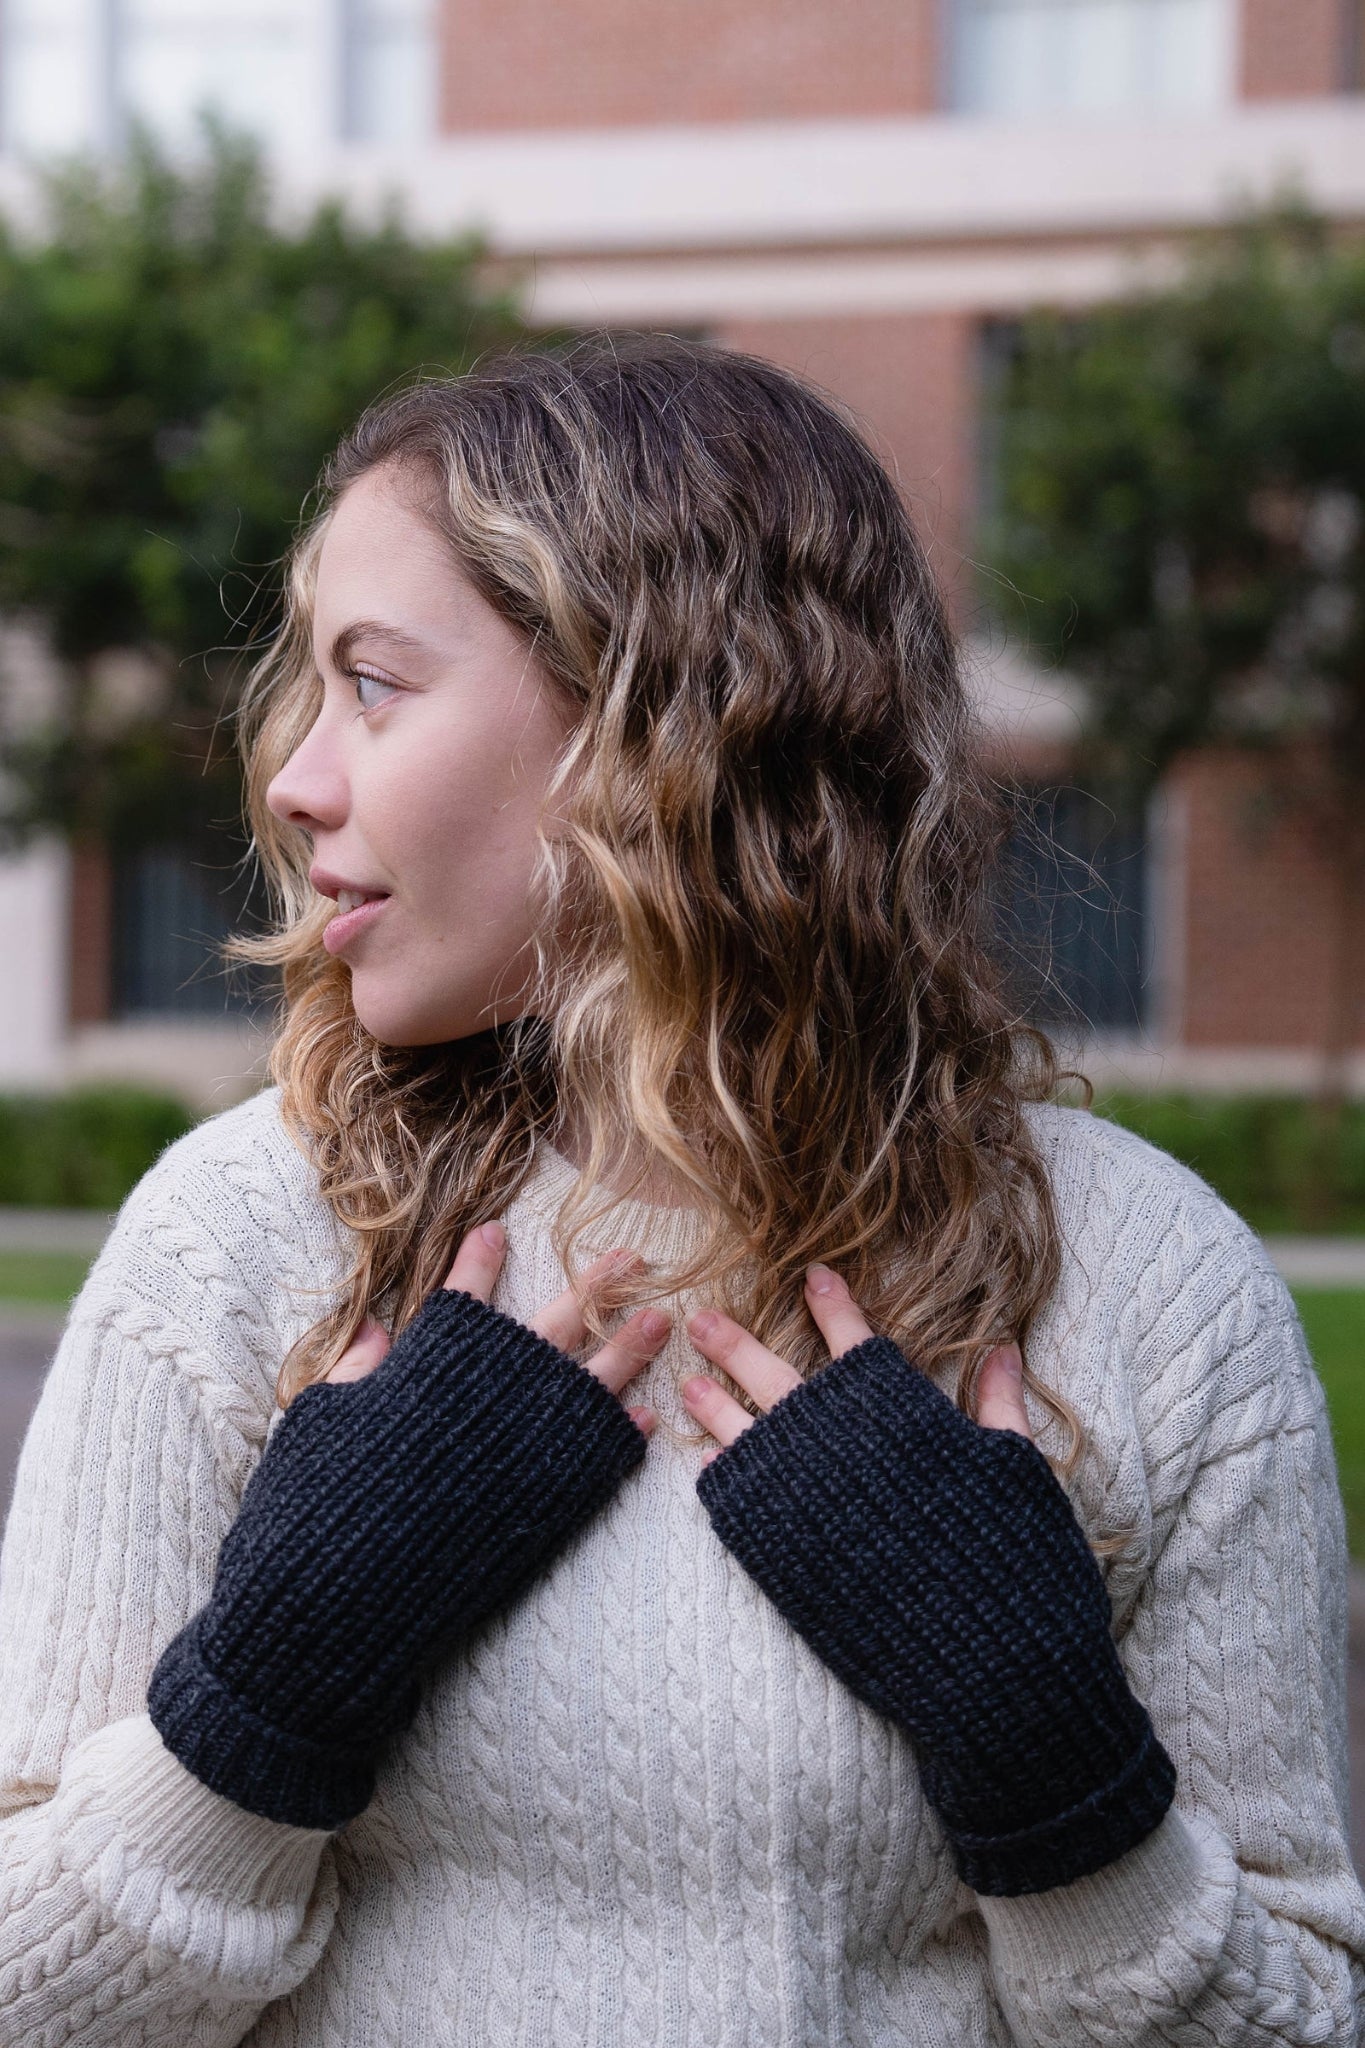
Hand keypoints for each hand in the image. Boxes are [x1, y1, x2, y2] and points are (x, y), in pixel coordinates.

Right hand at [149, 1224, 664, 1828]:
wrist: (332, 1616)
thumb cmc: (305, 1518)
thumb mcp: (314, 1430)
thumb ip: (352, 1376)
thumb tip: (379, 1329)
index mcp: (423, 1372)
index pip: (460, 1300)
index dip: (477, 1263)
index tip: (497, 1231)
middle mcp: (485, 1403)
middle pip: (551, 1329)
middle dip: (592, 1288)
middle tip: (630, 1258)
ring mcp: (523, 1455)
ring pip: (591, 1386)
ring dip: (630, 1350)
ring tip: (663, 1319)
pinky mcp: (546, 1510)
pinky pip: (599, 1460)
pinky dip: (623, 1435)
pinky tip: (647, 1417)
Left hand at [688, 1293, 1175, 1894]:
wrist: (995, 1672)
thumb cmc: (1021, 1567)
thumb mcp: (1020, 1473)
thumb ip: (1000, 1408)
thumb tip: (1003, 1348)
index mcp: (904, 1417)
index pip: (859, 1344)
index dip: (836, 1307)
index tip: (814, 1276)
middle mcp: (842, 1448)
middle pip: (779, 1380)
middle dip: (740, 1346)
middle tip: (706, 1319)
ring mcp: (804, 1502)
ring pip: (743, 1437)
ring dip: (713, 1407)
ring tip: (686, 1383)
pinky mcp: (781, 1557)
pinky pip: (737, 1505)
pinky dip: (721, 1479)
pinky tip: (707, 1466)